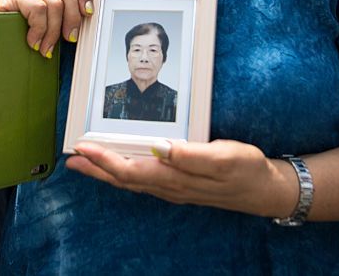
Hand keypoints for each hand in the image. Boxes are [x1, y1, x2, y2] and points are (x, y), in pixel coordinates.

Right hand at [0, 0, 93, 57]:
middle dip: (72, 17)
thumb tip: (88, 16)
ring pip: (52, 3)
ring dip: (53, 31)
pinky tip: (34, 42)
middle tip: (70, 39)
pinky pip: (36, 9)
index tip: (88, 13)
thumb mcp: (49, 22)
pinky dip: (39, 29)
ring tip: (47, 48)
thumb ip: (65, 14)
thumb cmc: (24, 35)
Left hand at [65, 139, 297, 217]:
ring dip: (107, 172)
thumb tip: (160, 149)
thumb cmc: (246, 170)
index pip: (129, 170)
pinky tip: (121, 167)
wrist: (265, 189)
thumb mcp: (224, 157)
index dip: (104, 160)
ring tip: (86, 163)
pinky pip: (144, 181)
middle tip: (72, 158)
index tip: (84, 149)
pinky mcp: (180, 185)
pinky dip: (125, 172)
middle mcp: (169, 187)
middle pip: (124, 178)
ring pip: (132, 181)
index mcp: (175, 178)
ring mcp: (174, 188)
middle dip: (96, 169)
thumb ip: (191, 155)